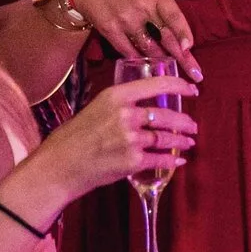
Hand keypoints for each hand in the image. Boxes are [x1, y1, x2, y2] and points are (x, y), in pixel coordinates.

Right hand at [27, 73, 198, 202]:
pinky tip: (178, 161)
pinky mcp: (132, 161)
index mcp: (116, 96)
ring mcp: (131, 139)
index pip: (157, 85)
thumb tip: (142, 105)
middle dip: (184, 122)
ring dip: (181, 141)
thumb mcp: (94, 109)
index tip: (193, 89)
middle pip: (167, 115)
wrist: (57, 167)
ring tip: (188, 142)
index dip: (180, 86)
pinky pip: (160, 160)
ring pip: (166, 138)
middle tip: (192, 126)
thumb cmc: (72, 138)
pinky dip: (172, 161)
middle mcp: (126, 115)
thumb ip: (119, 106)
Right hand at [66, 0, 212, 79]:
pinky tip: (151, 70)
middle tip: (196, 76)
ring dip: (162, 63)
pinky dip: (140, 60)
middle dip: (182, 58)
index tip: (190, 48)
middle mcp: (141, 8)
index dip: (183, 33)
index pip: (174, 17)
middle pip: (165, 38)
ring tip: (177, 76)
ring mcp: (125, 21)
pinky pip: (128, 51)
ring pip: (148, 48)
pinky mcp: (110, 31)